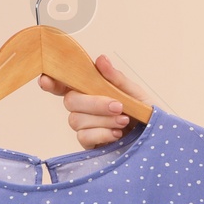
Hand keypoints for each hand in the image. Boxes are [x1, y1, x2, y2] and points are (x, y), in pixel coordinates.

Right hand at [37, 55, 152, 149]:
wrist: (156, 136)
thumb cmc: (145, 113)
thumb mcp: (134, 92)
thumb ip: (116, 78)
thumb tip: (100, 60)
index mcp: (92, 90)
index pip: (65, 83)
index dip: (53, 81)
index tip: (46, 80)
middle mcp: (85, 107)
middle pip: (70, 101)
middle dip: (94, 103)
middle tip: (118, 105)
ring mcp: (85, 126)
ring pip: (76, 120)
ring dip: (102, 120)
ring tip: (124, 120)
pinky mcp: (89, 144)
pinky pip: (83, 137)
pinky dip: (102, 134)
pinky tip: (117, 134)